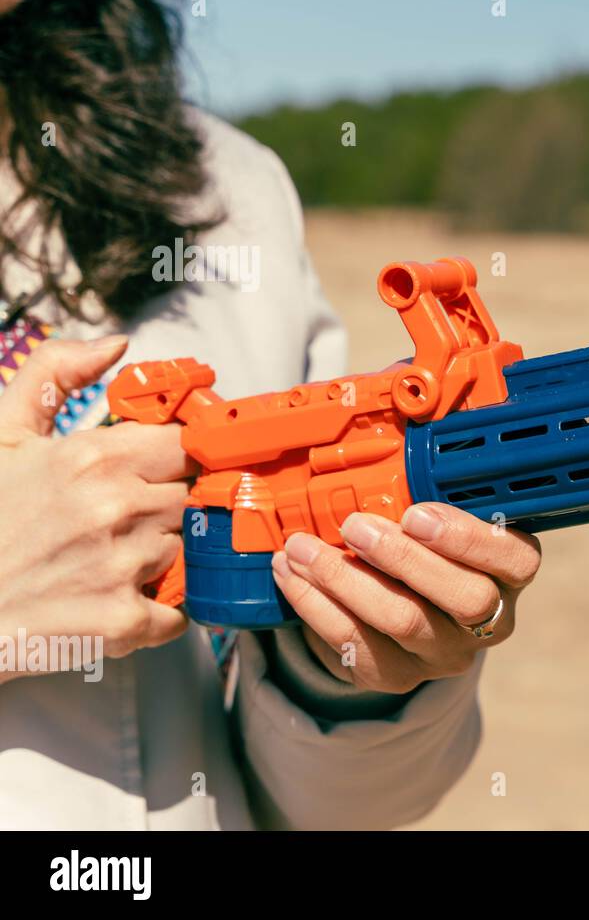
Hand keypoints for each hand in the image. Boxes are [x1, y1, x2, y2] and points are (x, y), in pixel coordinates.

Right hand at [0, 337, 192, 681]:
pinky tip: (119, 600)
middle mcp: (116, 507)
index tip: (165, 471)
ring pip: (189, 551)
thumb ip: (55, 374)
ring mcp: (123, 566)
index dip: (180, 459)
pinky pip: (180, 612)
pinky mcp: (123, 621)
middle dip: (168, 508)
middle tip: (124, 523)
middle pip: (193, 499)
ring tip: (111, 561)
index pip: (188, 446)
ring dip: (164, 557)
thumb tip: (115, 344)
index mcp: (93, 457)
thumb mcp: (2, 434)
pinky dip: (161, 611)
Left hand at [271, 503, 540, 692]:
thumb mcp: (441, 517)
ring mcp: (445, 653)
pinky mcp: (399, 676)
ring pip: (403, 621)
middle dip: (402, 557)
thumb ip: (431, 493)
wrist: (400, 606)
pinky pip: (357, 645)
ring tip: (304, 548)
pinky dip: (316, 606)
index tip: (416, 514)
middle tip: (354, 526)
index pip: (515, 560)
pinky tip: (293, 576)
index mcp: (510, 573)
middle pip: (465, 598)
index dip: (468, 538)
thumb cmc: (424, 545)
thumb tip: (393, 450)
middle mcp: (490, 620)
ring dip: (345, 578)